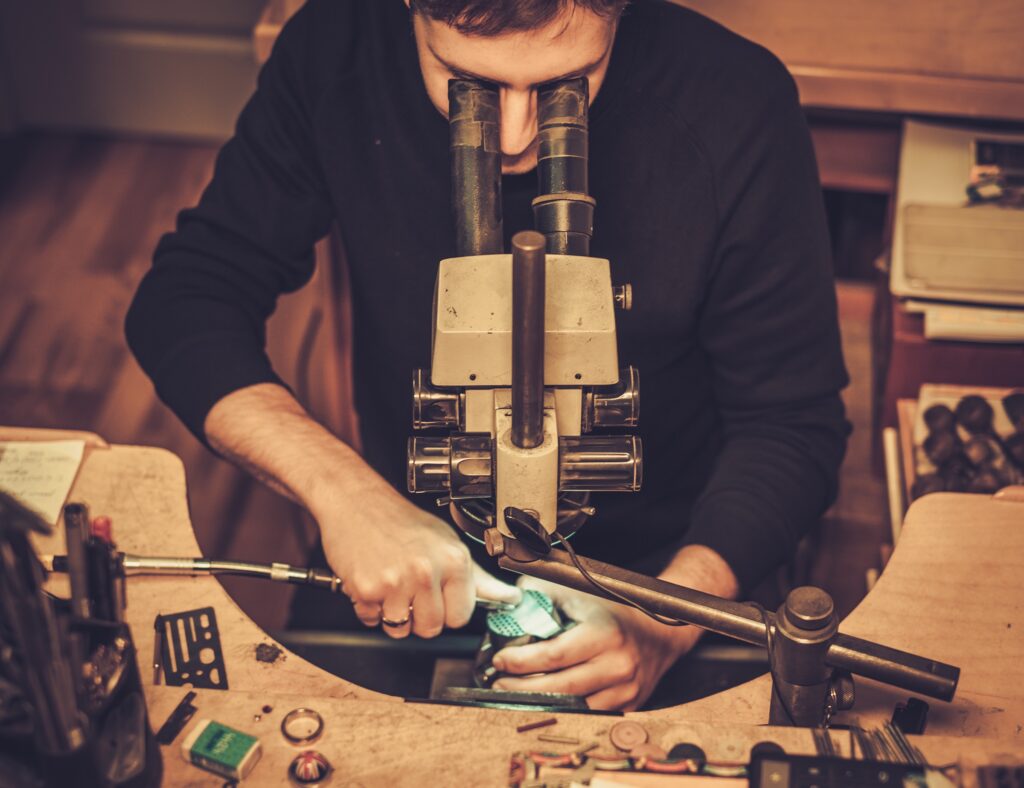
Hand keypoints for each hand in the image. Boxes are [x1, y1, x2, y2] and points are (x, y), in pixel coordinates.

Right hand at [317, 489, 519, 639]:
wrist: (356, 500)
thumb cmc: (400, 521)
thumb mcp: (446, 542)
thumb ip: (475, 577)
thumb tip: (509, 598)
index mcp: (453, 560)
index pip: (460, 616)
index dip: (447, 610)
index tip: (437, 596)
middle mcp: (427, 571)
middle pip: (431, 628)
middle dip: (418, 616)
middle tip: (409, 588)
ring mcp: (396, 582)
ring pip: (400, 629)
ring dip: (392, 614)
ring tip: (390, 583)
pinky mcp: (367, 589)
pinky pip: (370, 620)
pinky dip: (368, 607)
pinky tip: (372, 580)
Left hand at [490, 577, 698, 710]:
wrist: (662, 633)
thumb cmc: (617, 612)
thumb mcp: (584, 595)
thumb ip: (547, 597)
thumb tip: (512, 602)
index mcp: (605, 634)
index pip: (555, 655)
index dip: (522, 661)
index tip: (500, 660)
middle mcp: (617, 665)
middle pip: (560, 688)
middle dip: (522, 689)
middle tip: (498, 683)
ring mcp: (625, 690)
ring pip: (573, 708)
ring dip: (539, 704)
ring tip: (514, 696)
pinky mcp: (628, 706)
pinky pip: (589, 717)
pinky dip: (564, 713)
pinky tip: (544, 704)